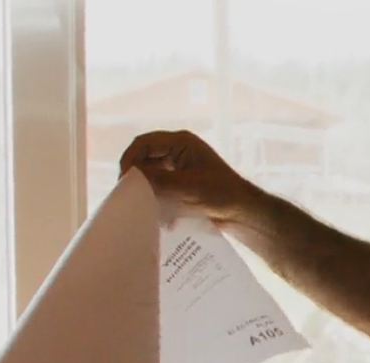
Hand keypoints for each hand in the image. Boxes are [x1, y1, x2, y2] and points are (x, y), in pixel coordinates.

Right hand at [118, 129, 258, 224]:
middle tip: (127, 194)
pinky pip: (161, 185)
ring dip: (145, 187)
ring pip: (151, 173)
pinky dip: (156, 196)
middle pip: (145, 157)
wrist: (244, 213)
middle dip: (136, 175)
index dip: (130, 159)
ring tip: (139, 203)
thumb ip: (157, 180)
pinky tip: (155, 211)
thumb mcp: (186, 187)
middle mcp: (178, 150)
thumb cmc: (221, 194)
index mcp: (181, 142)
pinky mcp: (182, 182)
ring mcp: (180, 166)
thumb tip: (130, 178)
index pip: (144, 143)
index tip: (124, 181)